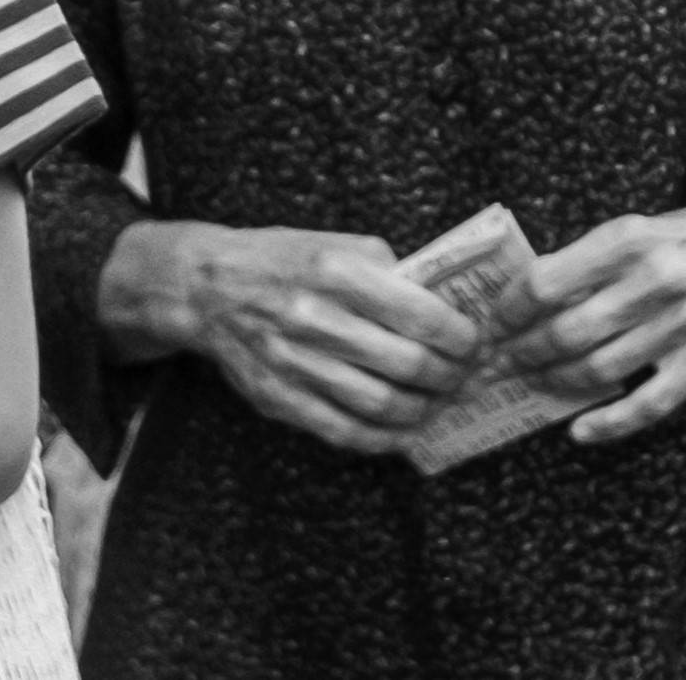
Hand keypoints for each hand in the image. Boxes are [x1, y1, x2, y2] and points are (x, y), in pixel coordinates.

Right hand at [116, 222, 482, 456]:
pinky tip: (405, 433)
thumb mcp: (344, 246)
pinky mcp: (277, 398)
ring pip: (377, 404)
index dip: (459, 337)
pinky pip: (340, 430)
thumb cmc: (289, 260)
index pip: (420, 315)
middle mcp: (315, 319)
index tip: (477, 343)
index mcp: (339, 273)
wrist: (209, 290)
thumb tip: (449, 309)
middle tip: (466, 377)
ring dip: (422, 410)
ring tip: (441, 403)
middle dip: (449, 376)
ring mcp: (293, 364)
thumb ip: (395, 274)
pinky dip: (382, 438)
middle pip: (405, 364)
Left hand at [491, 172, 685, 445]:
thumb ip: (594, 262)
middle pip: (563, 333)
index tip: (494, 325)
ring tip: (538, 384)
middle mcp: (656, 279)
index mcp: (631, 238)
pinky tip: (581, 429)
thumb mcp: (646, 228)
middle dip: (522, 356)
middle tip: (504, 364)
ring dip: (555, 385)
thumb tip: (528, 300)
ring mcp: (684, 323)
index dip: (507, 312)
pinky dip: (607, 424)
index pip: (543, 283)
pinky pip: (647, 405)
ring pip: (597, 370)